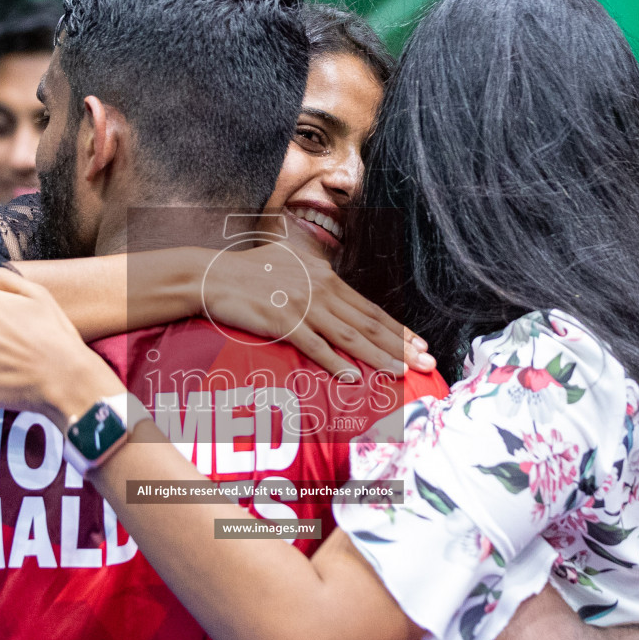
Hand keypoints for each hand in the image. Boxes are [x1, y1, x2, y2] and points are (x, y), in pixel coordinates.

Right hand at [204, 248, 434, 379]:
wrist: (211, 277)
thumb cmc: (248, 271)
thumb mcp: (289, 261)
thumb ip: (314, 273)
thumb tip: (332, 281)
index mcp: (326, 277)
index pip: (370, 308)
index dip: (398, 328)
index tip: (420, 344)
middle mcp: (320, 289)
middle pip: (369, 323)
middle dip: (402, 345)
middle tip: (427, 362)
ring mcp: (302, 305)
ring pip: (349, 336)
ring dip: (378, 356)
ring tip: (401, 372)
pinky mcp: (281, 321)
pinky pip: (314, 347)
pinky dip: (335, 364)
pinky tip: (353, 378)